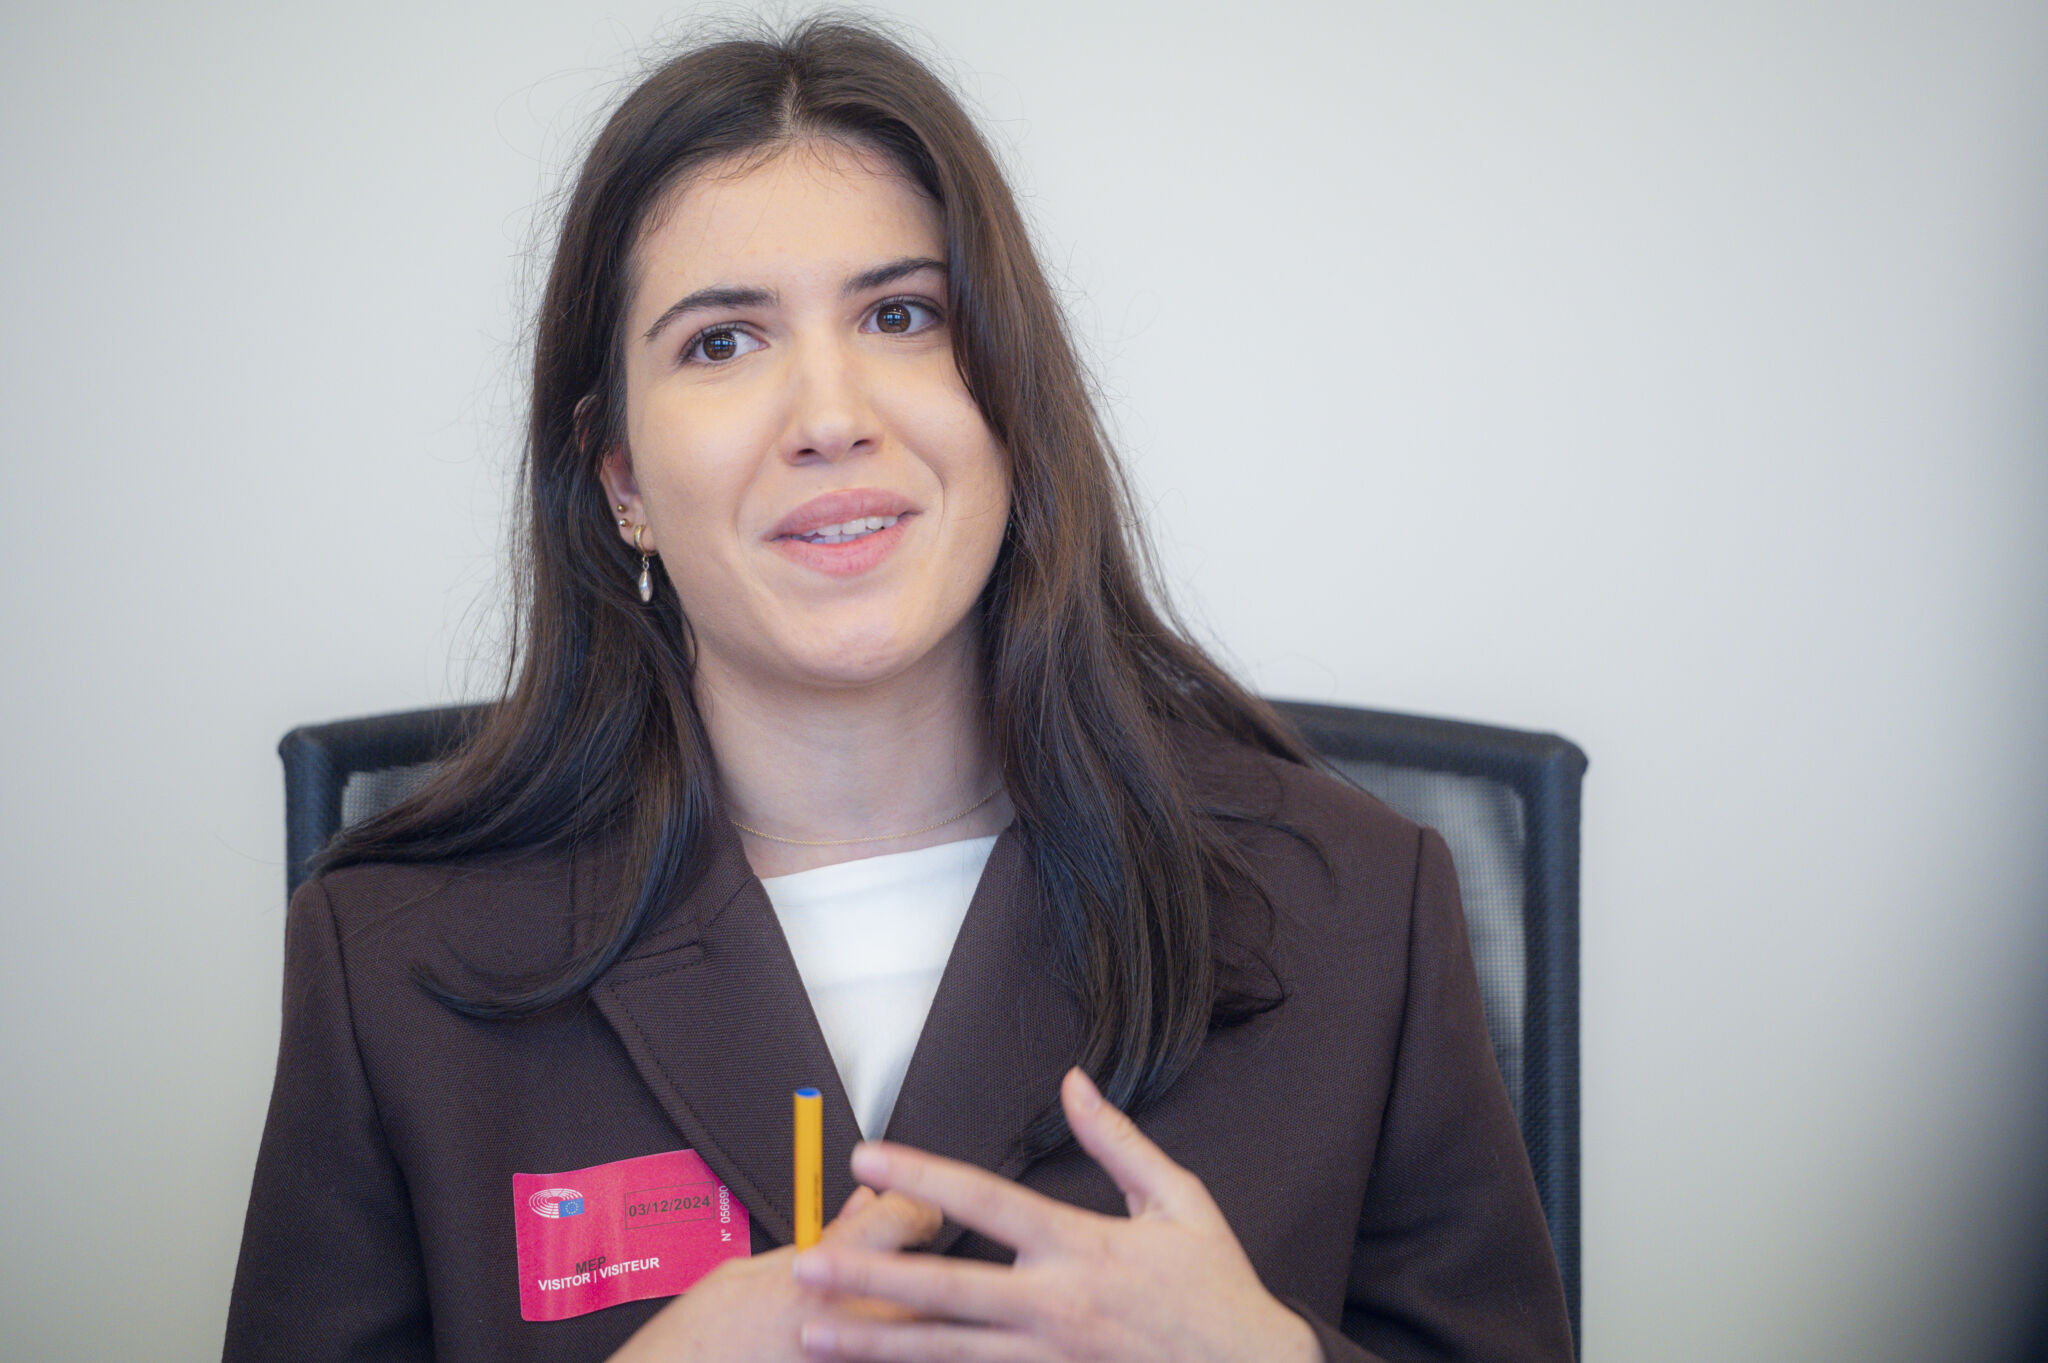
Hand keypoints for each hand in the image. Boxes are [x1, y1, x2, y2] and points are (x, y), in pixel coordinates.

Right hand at [606, 1185, 942, 1362]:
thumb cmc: (702, 1338)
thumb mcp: (751, 1269)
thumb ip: (820, 1239)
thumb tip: (860, 1207)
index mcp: (828, 1268)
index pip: (909, 1214)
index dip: (915, 1206)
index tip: (913, 1212)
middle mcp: (855, 1313)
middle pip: (929, 1276)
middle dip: (919, 1268)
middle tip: (896, 1269)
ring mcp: (857, 1356)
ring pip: (917, 1329)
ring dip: (903, 1316)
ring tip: (868, 1313)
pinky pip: (886, 1358)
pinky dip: (878, 1350)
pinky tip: (855, 1347)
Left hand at [789, 1068, 1322, 1362]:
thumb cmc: (1217, 1290)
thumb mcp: (1180, 1202)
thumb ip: (1118, 1143)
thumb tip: (1073, 1083)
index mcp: (1081, 1246)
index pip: (986, 1201)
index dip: (923, 1177)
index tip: (869, 1156)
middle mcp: (1056, 1306)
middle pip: (946, 1291)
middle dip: (870, 1278)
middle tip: (804, 1269)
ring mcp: (1050, 1360)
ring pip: (946, 1354)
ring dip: (875, 1344)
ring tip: (812, 1335)